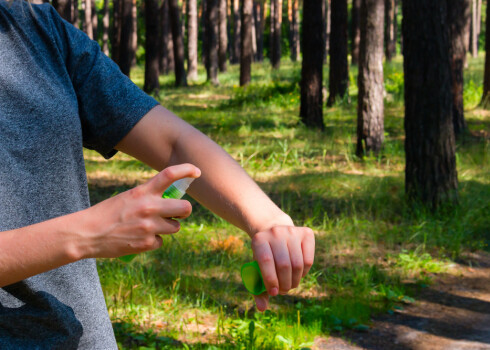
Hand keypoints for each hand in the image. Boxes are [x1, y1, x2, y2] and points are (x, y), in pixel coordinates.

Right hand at [75, 163, 200, 258]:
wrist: (86, 233)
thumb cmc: (107, 214)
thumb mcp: (128, 197)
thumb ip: (148, 197)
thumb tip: (169, 202)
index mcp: (143, 191)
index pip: (169, 174)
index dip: (187, 170)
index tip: (197, 171)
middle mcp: (149, 207)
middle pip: (185, 207)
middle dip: (185, 211)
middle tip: (178, 213)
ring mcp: (150, 226)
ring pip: (175, 227)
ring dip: (168, 227)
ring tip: (150, 227)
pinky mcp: (147, 243)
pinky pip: (161, 241)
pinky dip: (154, 241)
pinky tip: (139, 238)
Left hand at [251, 224, 314, 310]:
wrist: (274, 231)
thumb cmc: (264, 256)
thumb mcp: (256, 269)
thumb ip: (257, 288)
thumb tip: (262, 308)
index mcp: (259, 240)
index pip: (266, 261)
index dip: (270, 280)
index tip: (273, 292)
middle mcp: (275, 232)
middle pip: (284, 265)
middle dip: (284, 284)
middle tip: (282, 291)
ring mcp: (292, 231)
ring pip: (298, 264)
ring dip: (295, 281)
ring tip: (289, 285)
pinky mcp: (306, 233)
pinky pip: (308, 260)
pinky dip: (304, 273)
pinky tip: (297, 274)